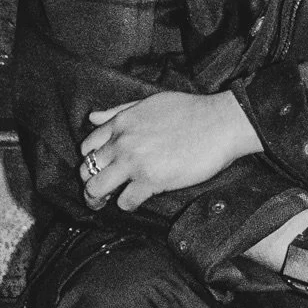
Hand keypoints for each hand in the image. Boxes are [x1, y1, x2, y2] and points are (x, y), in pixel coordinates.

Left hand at [80, 90, 260, 210]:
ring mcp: (134, 163)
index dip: (89, 160)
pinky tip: (134, 202)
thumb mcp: (150, 103)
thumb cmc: (192, 111)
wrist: (220, 123)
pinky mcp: (150, 181)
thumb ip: (119, 111)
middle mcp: (122, 143)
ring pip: (96, 189)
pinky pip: (125, 201)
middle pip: (86, 171)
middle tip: (97, 192)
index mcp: (121, 123)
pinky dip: (127, 205)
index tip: (98, 168)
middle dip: (89, 183)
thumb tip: (93, 117)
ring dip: (98, 199)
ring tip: (106, 203)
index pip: (87, 146)